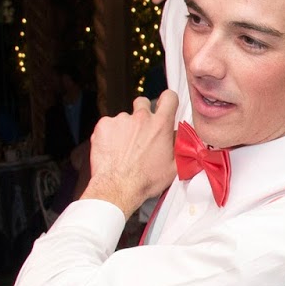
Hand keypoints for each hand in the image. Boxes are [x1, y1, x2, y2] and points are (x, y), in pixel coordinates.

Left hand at [83, 90, 181, 216]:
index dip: (168, 101)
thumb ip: (180, 146)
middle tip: (141, 131)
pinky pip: (108, 125)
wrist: (117, 187)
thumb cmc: (144, 180)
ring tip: (124, 149)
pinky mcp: (103, 125)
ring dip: (125, 129)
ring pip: (124, 118)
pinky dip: (109, 134)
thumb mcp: (174, 166)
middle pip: (143, 103)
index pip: (169, 97)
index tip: (165, 106)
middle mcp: (141, 118)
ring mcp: (120, 120)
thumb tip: (180, 137)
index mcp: (160, 125)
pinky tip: (112, 149)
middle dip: (143, 113)